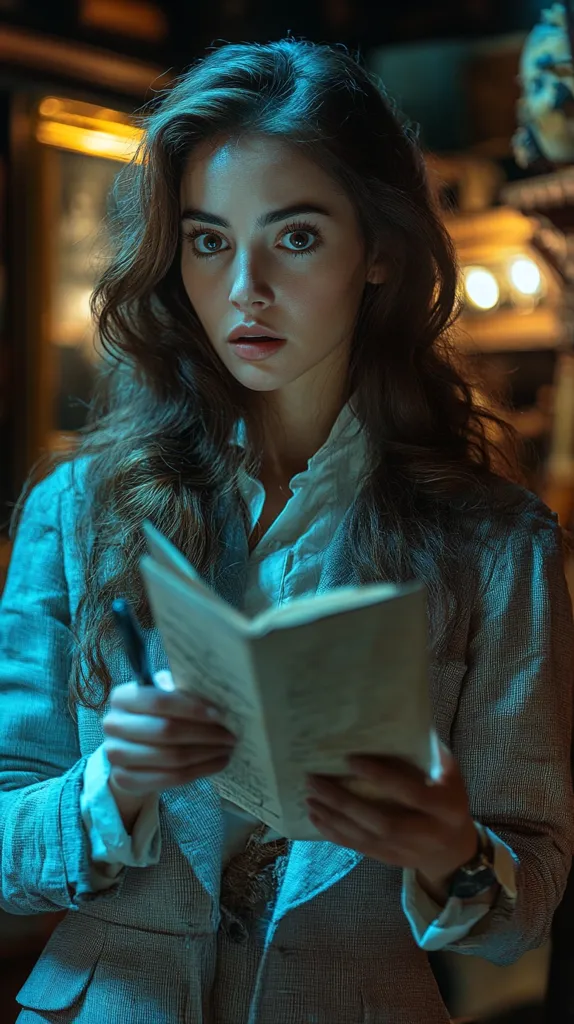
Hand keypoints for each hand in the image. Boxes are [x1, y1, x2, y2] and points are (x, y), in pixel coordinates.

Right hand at [102, 670, 236, 798]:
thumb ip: (183, 695)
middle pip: (166, 731)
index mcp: (122, 697)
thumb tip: (222, 697)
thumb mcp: (165, 700)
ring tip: (227, 749)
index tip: (221, 714)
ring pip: (171, 757)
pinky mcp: (124, 780)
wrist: (133, 750)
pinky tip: (217, 762)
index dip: (192, 708)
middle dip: (205, 733)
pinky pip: (170, 778)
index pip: (159, 701)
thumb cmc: (156, 717)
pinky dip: (199, 771)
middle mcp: (113, 724)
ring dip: (206, 753)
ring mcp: (115, 755)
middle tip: (231, 735)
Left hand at [306, 743, 477, 897]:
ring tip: (309, 797)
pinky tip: (316, 818)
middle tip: (315, 780)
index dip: (381, 777)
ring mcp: (409, 851)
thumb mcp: (446, 771)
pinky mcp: (391, 859)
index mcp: (447, 805)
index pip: (412, 793)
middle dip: (346, 801)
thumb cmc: (445, 793)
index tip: (350, 760)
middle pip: (384, 821)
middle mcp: (430, 833)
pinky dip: (335, 834)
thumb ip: (424, 751)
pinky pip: (360, 848)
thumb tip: (394, 719)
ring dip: (335, 817)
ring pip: (367, 837)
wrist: (453, 846)